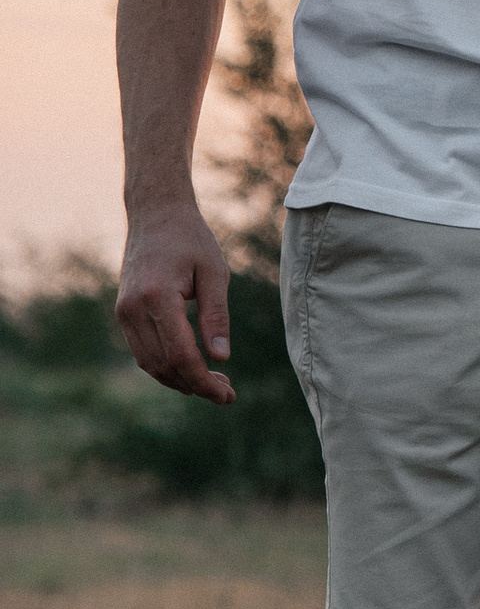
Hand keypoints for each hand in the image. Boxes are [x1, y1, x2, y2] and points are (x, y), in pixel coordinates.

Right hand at [117, 199, 236, 404]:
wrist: (155, 213)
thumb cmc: (190, 239)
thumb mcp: (214, 273)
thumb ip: (216, 315)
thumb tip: (220, 359)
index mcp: (157, 296)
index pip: (179, 354)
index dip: (203, 381)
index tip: (227, 394)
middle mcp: (133, 308)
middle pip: (162, 365)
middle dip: (194, 386)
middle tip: (226, 393)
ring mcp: (123, 311)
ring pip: (148, 363)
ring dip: (179, 380)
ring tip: (213, 385)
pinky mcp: (123, 312)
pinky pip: (142, 351)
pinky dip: (165, 366)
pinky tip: (192, 369)